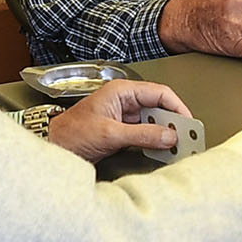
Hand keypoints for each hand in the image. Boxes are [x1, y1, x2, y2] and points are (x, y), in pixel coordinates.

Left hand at [45, 80, 191, 163]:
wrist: (52, 148)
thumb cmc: (70, 134)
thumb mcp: (110, 134)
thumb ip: (142, 135)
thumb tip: (169, 136)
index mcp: (121, 91)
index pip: (159, 93)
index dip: (177, 107)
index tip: (188, 123)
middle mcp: (124, 101)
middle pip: (159, 107)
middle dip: (174, 122)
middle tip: (187, 137)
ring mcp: (123, 117)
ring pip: (154, 121)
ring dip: (166, 134)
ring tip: (178, 146)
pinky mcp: (121, 132)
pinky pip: (145, 134)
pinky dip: (156, 142)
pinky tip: (163, 150)